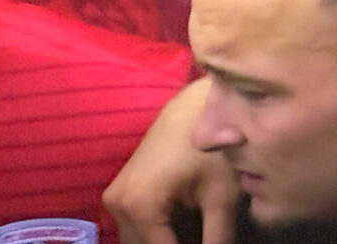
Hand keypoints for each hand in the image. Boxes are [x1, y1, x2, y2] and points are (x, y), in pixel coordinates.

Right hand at [105, 78, 238, 243]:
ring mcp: (114, 198)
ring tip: (194, 234)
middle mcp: (118, 204)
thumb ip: (217, 240)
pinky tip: (183, 232)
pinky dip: (156, 236)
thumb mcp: (222, 198)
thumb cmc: (211, 147)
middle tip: (203, 238)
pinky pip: (135, 229)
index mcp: (140, 206)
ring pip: (136, 242)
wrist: (193, 106)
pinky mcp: (120, 193)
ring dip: (163, 242)